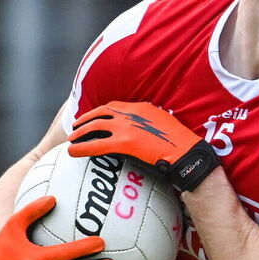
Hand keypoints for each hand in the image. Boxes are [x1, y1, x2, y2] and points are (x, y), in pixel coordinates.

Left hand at [67, 101, 218, 191]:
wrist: (187, 153)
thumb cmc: (181, 144)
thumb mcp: (166, 125)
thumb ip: (151, 124)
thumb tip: (144, 132)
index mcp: (142, 108)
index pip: (115, 106)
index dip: (101, 111)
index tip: (93, 117)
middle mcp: (131, 114)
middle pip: (101, 112)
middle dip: (85, 119)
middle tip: (76, 126)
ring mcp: (127, 127)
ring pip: (95, 126)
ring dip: (80, 133)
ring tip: (72, 139)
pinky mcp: (124, 143)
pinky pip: (96, 145)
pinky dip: (82, 148)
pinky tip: (73, 152)